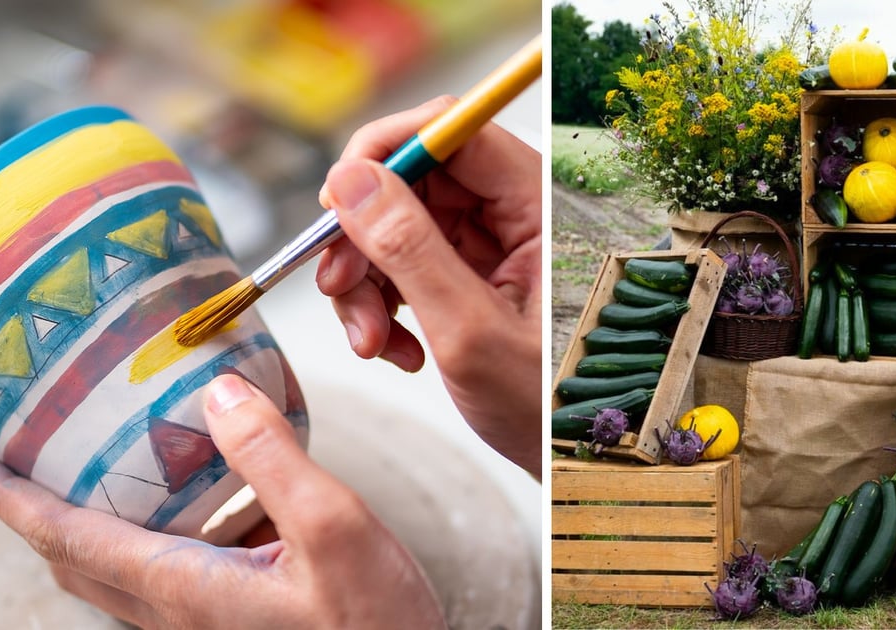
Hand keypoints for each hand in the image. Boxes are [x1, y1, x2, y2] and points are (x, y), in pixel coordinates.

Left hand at [0, 375, 445, 629]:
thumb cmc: (376, 627)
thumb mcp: (334, 530)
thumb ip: (273, 459)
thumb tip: (217, 395)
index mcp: (185, 587)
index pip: (64, 536)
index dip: (4, 494)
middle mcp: (176, 609)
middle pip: (72, 556)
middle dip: (29, 506)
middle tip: (12, 453)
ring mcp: (202, 618)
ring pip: (115, 565)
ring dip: (83, 516)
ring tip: (92, 460)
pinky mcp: (232, 615)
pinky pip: (165, 567)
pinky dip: (151, 524)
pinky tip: (201, 489)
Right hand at [316, 97, 541, 476]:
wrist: (560, 460)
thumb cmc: (542, 407)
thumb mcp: (468, 331)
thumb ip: (409, 250)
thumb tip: (352, 180)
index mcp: (536, 206)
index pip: (451, 129)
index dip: (384, 151)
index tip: (335, 200)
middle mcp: (512, 213)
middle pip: (411, 180)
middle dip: (363, 237)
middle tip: (338, 288)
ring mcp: (487, 245)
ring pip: (395, 225)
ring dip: (366, 282)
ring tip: (373, 343)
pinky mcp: (466, 276)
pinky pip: (402, 265)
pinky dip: (383, 305)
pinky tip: (398, 350)